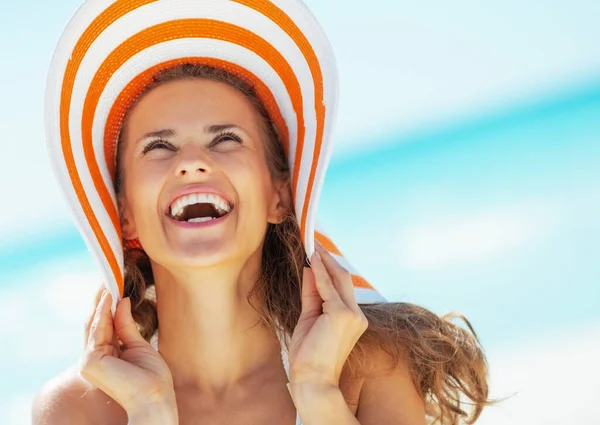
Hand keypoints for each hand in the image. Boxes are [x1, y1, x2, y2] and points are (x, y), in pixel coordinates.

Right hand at [80, 284, 177, 420]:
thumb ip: (127, 325)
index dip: (109, 305)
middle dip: (103, 299)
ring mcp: (89, 360)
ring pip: (95, 323)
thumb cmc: (152, 378)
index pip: (105, 325)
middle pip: (97, 322)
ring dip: (103, 300)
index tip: (116, 284)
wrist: (154, 398)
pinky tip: (110, 295)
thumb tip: (123, 300)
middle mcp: (94, 358)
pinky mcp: (90, 360)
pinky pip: (98, 329)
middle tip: (110, 275)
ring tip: (110, 280)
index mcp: (106, 356)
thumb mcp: (139, 346)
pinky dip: (104, 311)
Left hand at [288, 242, 368, 387]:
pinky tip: (313, 260)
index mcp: (352, 318)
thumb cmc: (308, 355)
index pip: (341, 287)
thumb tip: (311, 269)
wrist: (311, 379)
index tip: (317, 254)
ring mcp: (352, 315)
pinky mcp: (342, 315)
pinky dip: (320, 273)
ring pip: (338, 280)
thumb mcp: (309, 318)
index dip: (329, 268)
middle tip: (315, 243)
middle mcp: (357, 315)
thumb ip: (312, 294)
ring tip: (313, 245)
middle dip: (329, 260)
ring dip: (324, 261)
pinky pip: (328, 288)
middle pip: (343, 279)